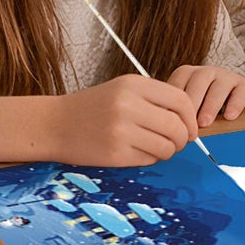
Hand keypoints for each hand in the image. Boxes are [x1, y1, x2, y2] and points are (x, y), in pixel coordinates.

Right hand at [52, 75, 200, 165]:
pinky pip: (149, 159)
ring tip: (158, 148)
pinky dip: (151, 159)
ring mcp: (121, 130)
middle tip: (177, 143)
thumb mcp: (123, 89)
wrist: (53, 124)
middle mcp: (128, 105)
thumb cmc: (93, 107)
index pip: (181, 101)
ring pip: (166, 146)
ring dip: (168, 151)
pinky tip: (139, 153)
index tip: (190, 128)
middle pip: (177, 126)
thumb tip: (190, 119)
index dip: (190, 117)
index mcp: (134, 85)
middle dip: (183, 139)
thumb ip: (155, 98)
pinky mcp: (115, 154)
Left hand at [167, 65, 244, 126]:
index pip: (178, 84)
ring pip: (218, 86)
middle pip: (198, 82)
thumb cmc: (207, 107)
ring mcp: (227, 77)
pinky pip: (240, 92)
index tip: (173, 123)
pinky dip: (234, 105)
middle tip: (188, 124)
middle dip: (192, 104)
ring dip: (210, 105)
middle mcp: (207, 72)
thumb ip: (178, 113)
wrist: (238, 100)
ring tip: (205, 123)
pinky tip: (229, 117)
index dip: (174, 104)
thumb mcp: (191, 107)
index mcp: (188, 75)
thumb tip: (164, 129)